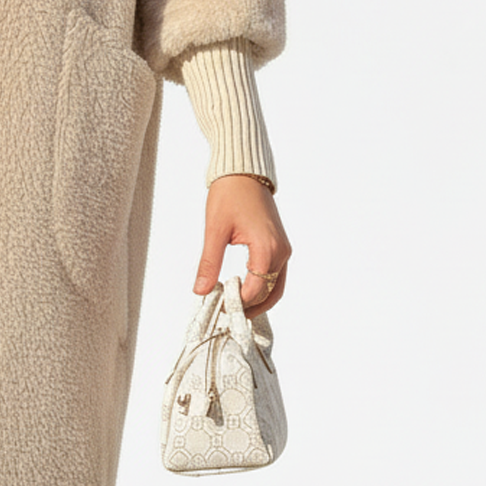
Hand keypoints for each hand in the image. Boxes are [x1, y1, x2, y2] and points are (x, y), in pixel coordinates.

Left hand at [193, 174, 290, 316]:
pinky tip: (244, 289)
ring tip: (235, 306)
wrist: (244, 172)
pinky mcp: (280, 245)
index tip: (218, 307)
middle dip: (250, 307)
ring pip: (276, 287)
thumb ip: (209, 263)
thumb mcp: (215, 229)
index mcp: (267, 248)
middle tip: (226, 313)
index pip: (255, 290)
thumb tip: (201, 290)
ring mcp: (283, 249)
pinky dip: (264, 287)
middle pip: (270, 293)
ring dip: (259, 300)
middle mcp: (281, 251)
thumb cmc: (230, 194)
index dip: (237, 303)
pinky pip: (276, 275)